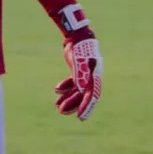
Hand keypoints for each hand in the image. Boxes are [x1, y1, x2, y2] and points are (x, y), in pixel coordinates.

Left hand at [52, 4, 102, 120]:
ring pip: (77, 91)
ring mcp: (85, 74)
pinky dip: (65, 88)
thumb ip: (80, 77)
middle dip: (73, 104)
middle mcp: (92, 77)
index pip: (92, 95)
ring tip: (57, 106)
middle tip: (62, 112)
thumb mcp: (79, 64)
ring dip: (68, 98)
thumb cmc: (80, 49)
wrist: (77, 36)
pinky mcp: (78, 71)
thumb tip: (82, 92)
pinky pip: (73, 83)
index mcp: (95, 76)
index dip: (86, 107)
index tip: (80, 117)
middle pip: (83, 95)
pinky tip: (57, 91)